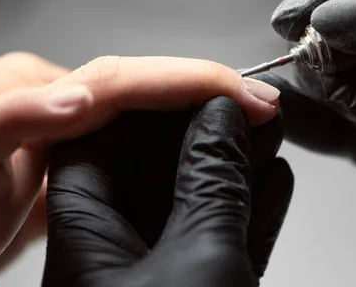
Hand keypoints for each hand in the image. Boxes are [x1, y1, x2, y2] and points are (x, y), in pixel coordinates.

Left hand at [0, 55, 279, 285]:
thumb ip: (16, 115)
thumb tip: (82, 93)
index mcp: (40, 91)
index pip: (132, 77)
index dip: (194, 80)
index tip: (246, 94)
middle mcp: (61, 102)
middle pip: (152, 85)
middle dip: (212, 88)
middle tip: (264, 104)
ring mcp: (74, 130)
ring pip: (151, 110)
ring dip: (200, 110)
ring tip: (247, 118)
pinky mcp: (79, 161)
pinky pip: (139, 139)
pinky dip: (175, 138)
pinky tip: (198, 148)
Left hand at [42, 97, 292, 286]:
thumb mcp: (199, 260)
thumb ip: (210, 182)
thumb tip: (224, 118)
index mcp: (81, 226)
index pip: (114, 123)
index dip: (173, 90)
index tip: (230, 87)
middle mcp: (105, 235)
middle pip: (151, 147)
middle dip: (209, 118)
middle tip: (256, 103)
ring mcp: (142, 257)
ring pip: (184, 184)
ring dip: (232, 157)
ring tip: (273, 130)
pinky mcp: (177, 276)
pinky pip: (207, 224)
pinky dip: (243, 202)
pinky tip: (274, 180)